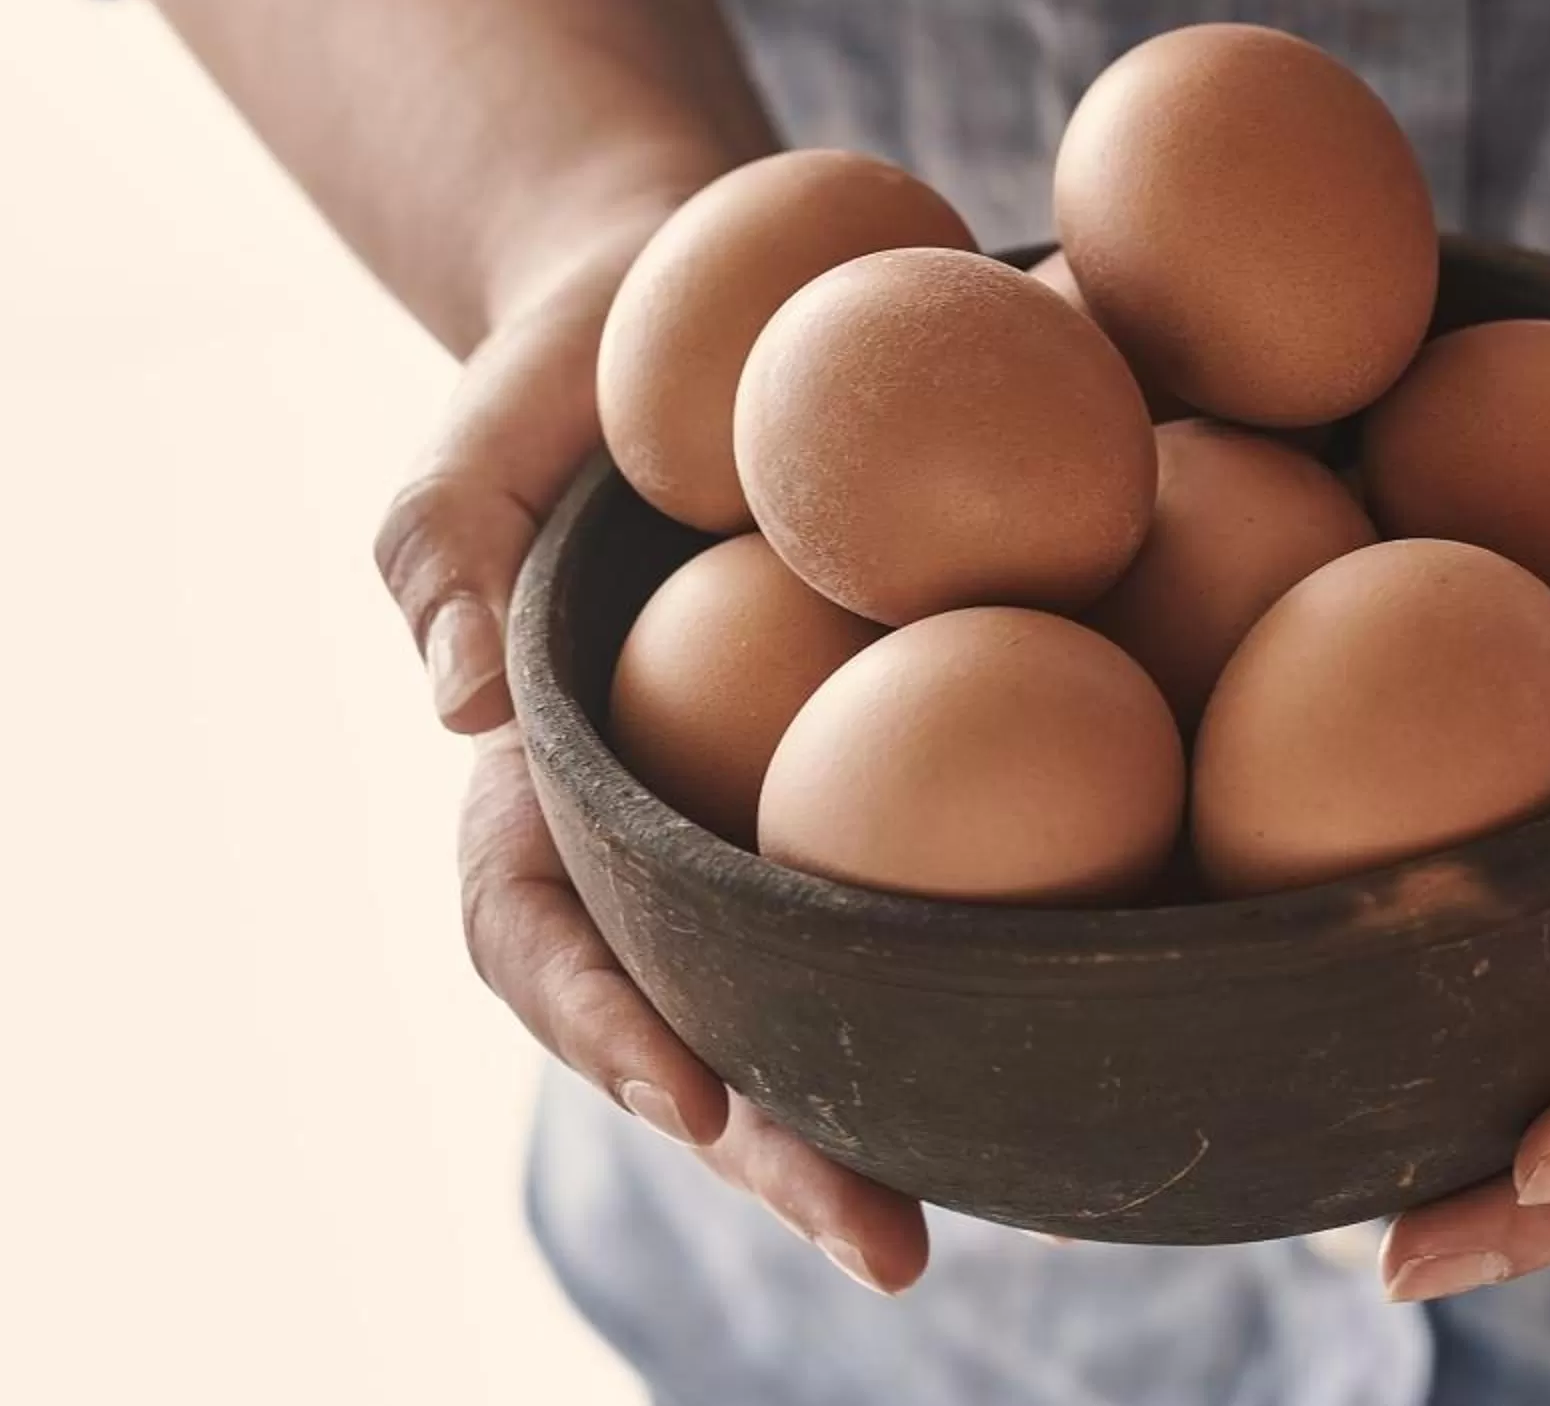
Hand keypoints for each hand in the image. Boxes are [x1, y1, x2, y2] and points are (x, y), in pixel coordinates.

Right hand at [374, 215, 930, 1295]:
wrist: (701, 305)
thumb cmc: (566, 373)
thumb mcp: (480, 435)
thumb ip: (441, 548)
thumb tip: (454, 706)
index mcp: (540, 785)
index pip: (541, 937)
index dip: (605, 1028)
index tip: (692, 1097)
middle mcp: (659, 836)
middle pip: (697, 1026)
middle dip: (780, 1151)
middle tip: (888, 1244)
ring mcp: (773, 817)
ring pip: (823, 996)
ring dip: (898, 1112)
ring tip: (1010, 1209)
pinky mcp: (900, 767)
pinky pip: (941, 876)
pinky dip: (999, 959)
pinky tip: (1108, 1016)